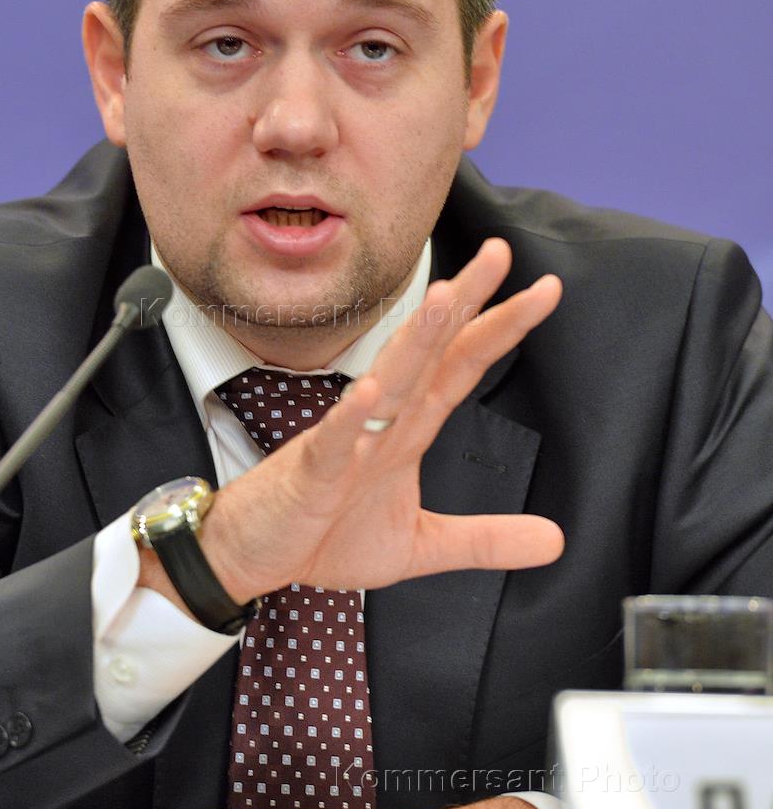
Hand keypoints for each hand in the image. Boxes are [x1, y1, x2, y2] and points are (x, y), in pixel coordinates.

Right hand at [139, 237, 563, 604]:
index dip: (502, 327)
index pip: (461, 365)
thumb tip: (556, 542)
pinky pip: (333, 441)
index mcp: (409, 429)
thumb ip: (486, 540)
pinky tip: (371, 391)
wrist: (253, 556)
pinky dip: (350, 417)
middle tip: (500, 251)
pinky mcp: (312, 474)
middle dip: (465, 302)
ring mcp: (346, 441)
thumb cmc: (326, 536)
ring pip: (388, 381)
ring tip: (446, 296)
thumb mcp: (420, 544)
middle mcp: (382, 421)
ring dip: (416, 339)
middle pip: (431, 352)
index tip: (546, 289)